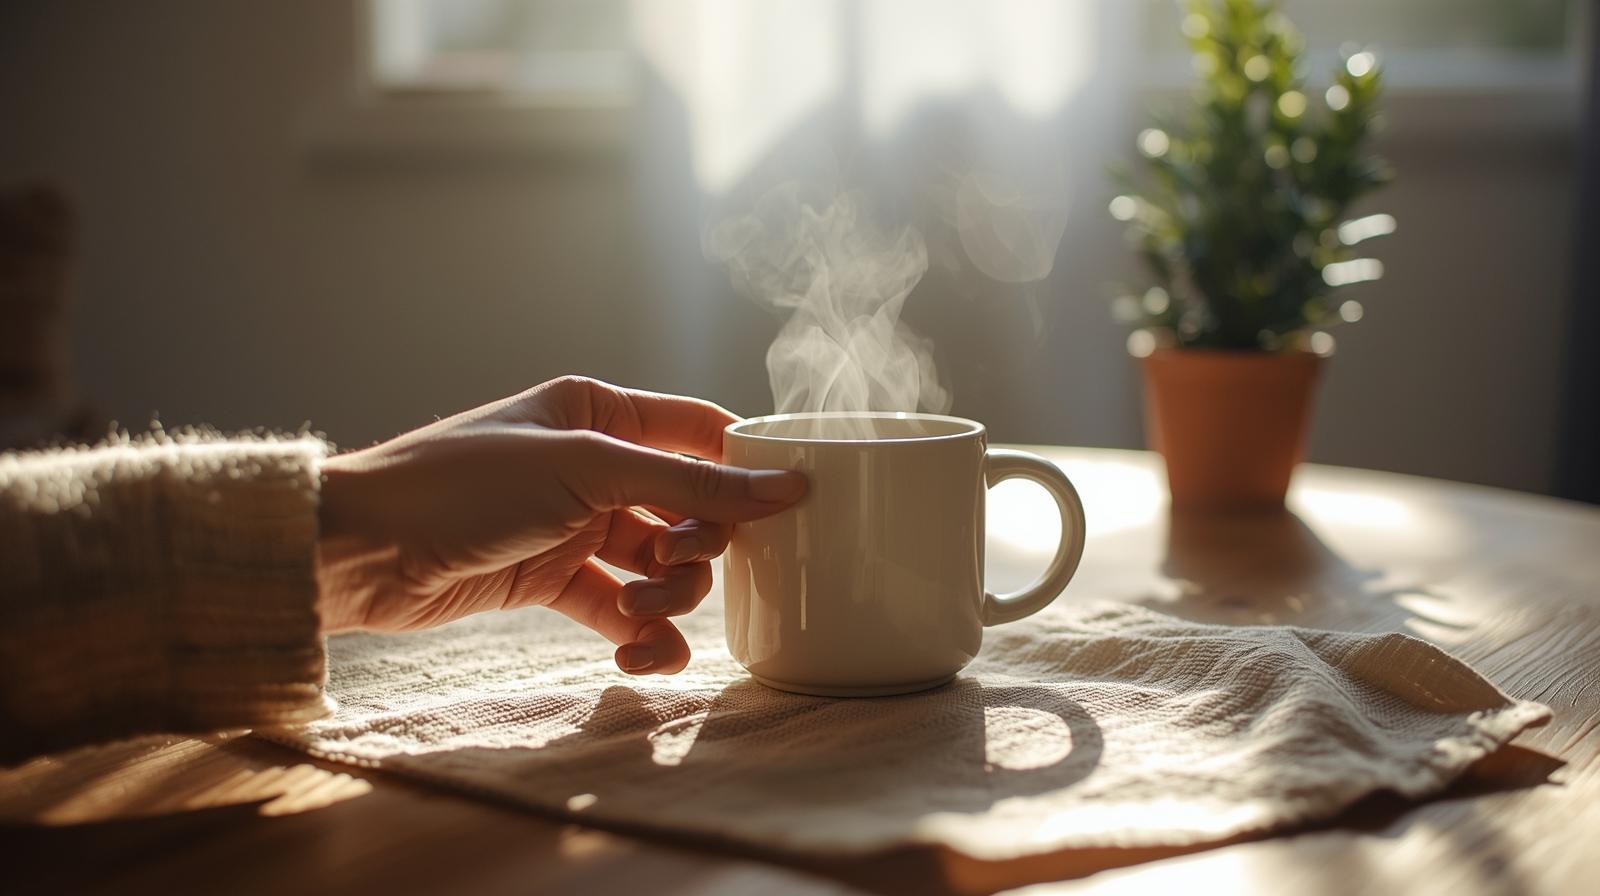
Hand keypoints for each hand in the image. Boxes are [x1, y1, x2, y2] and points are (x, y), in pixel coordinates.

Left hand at [315, 376, 804, 674]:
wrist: (360, 552)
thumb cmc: (461, 486)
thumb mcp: (585, 469)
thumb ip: (688, 482)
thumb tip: (786, 485)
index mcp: (601, 412)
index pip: (702, 433)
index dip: (746, 472)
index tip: (787, 513)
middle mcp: (595, 465)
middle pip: (692, 509)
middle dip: (697, 548)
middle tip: (671, 567)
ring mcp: (576, 525)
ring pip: (662, 565)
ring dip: (668, 596)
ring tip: (639, 612)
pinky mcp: (554, 581)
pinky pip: (623, 610)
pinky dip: (640, 635)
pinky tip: (638, 660)